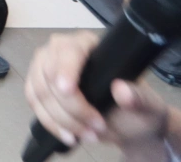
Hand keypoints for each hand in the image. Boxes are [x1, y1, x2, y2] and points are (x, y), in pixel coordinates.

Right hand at [23, 31, 173, 151]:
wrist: (127, 126)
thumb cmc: (137, 110)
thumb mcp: (147, 105)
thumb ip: (139, 98)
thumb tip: (121, 90)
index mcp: (88, 44)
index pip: (69, 51)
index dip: (65, 69)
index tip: (67, 90)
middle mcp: (61, 51)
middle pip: (49, 74)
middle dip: (70, 107)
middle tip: (97, 127)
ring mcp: (45, 68)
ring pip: (39, 92)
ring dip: (61, 119)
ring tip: (88, 135)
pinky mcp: (38, 88)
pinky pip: (34, 104)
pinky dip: (50, 123)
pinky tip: (68, 135)